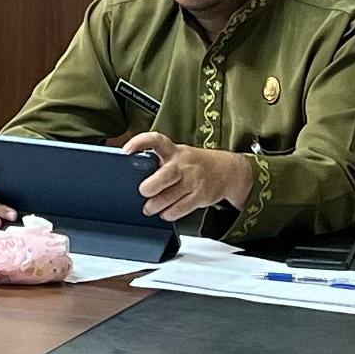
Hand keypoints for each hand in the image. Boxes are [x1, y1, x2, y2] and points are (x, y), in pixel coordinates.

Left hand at [127, 132, 253, 223]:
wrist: (228, 170)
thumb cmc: (197, 163)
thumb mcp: (180, 154)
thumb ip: (161, 161)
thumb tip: (134, 173)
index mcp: (175, 151)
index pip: (156, 140)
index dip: (140, 142)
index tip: (126, 150)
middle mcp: (183, 164)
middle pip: (164, 175)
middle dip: (150, 186)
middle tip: (143, 191)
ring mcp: (193, 180)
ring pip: (170, 196)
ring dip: (156, 205)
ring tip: (149, 208)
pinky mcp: (201, 195)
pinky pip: (181, 208)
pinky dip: (170, 213)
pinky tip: (165, 213)